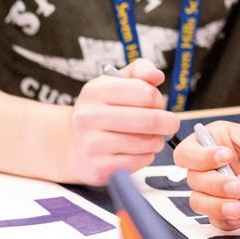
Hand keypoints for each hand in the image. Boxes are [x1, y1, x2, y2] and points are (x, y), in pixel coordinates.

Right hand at [64, 58, 179, 184]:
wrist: (71, 145)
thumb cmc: (102, 110)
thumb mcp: (116, 83)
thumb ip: (140, 71)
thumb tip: (157, 75)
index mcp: (95, 91)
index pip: (145, 93)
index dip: (159, 99)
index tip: (158, 104)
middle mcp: (89, 116)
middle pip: (150, 119)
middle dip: (168, 122)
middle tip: (168, 123)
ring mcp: (92, 144)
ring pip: (149, 142)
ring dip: (157, 140)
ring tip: (149, 137)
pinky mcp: (100, 168)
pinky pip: (141, 161)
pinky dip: (147, 156)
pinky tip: (136, 151)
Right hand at [175, 120, 239, 228]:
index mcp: (222, 140)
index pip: (190, 149)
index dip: (200, 156)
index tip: (224, 158)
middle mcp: (217, 166)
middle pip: (193, 178)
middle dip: (213, 185)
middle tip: (238, 188)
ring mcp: (224, 190)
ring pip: (200, 201)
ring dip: (215, 206)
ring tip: (239, 206)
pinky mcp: (235, 211)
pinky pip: (218, 221)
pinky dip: (227, 222)